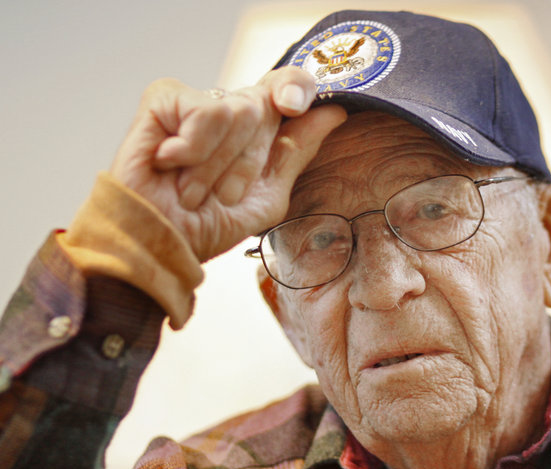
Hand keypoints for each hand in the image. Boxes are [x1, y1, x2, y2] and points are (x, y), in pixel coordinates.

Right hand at [109, 67, 345, 261]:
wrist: (161, 245)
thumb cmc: (206, 226)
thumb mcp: (267, 197)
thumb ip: (297, 152)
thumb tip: (334, 112)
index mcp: (253, 129)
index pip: (288, 86)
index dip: (297, 87)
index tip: (295, 108)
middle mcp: (226, 109)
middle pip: (264, 108)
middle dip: (247, 163)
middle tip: (219, 194)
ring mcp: (194, 101)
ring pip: (240, 111)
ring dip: (218, 165)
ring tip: (192, 188)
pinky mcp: (164, 98)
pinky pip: (207, 111)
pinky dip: (196, 149)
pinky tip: (170, 164)